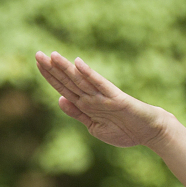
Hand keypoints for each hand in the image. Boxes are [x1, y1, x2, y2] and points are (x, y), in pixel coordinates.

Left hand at [33, 53, 168, 149]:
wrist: (148, 132)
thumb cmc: (124, 131)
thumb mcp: (94, 126)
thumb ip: (77, 113)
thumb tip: (60, 99)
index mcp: (86, 105)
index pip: (64, 87)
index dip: (50, 76)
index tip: (38, 63)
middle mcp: (92, 97)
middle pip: (69, 81)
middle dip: (53, 69)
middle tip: (37, 54)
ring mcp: (103, 96)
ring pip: (81, 81)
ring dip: (66, 68)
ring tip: (52, 55)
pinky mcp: (116, 97)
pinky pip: (100, 84)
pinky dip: (89, 74)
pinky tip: (78, 63)